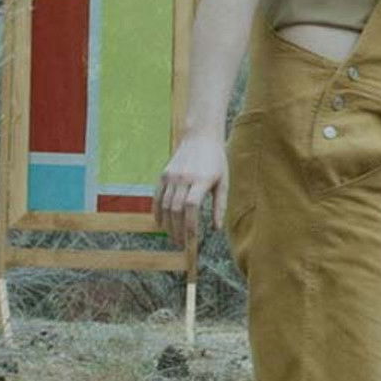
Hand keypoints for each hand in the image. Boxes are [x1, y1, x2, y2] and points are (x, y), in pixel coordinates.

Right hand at [154, 134, 227, 250]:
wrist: (200, 137)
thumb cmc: (216, 161)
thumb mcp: (223, 181)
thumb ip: (220, 206)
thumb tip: (216, 229)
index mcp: (202, 180)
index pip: (191, 207)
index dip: (190, 225)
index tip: (192, 240)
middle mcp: (184, 178)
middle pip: (176, 209)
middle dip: (178, 229)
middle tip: (182, 244)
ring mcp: (171, 176)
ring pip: (165, 205)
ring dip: (168, 224)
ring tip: (174, 237)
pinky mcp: (163, 175)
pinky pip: (157, 197)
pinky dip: (157, 212)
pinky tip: (161, 224)